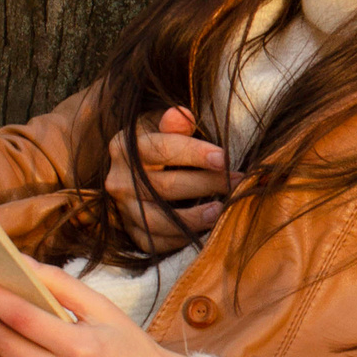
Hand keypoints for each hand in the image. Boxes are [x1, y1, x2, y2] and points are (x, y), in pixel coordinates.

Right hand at [106, 106, 232, 253]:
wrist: (135, 169)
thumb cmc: (159, 142)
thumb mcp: (162, 124)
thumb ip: (174, 123)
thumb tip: (182, 115)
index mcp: (125, 147)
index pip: (159, 149)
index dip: (193, 154)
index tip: (224, 158)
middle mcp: (119, 179)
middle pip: (163, 186)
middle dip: (205, 184)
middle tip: (236, 182)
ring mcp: (122, 208)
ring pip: (156, 220)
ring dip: (192, 218)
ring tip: (220, 212)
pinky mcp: (130, 231)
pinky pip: (153, 241)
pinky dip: (179, 240)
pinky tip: (203, 232)